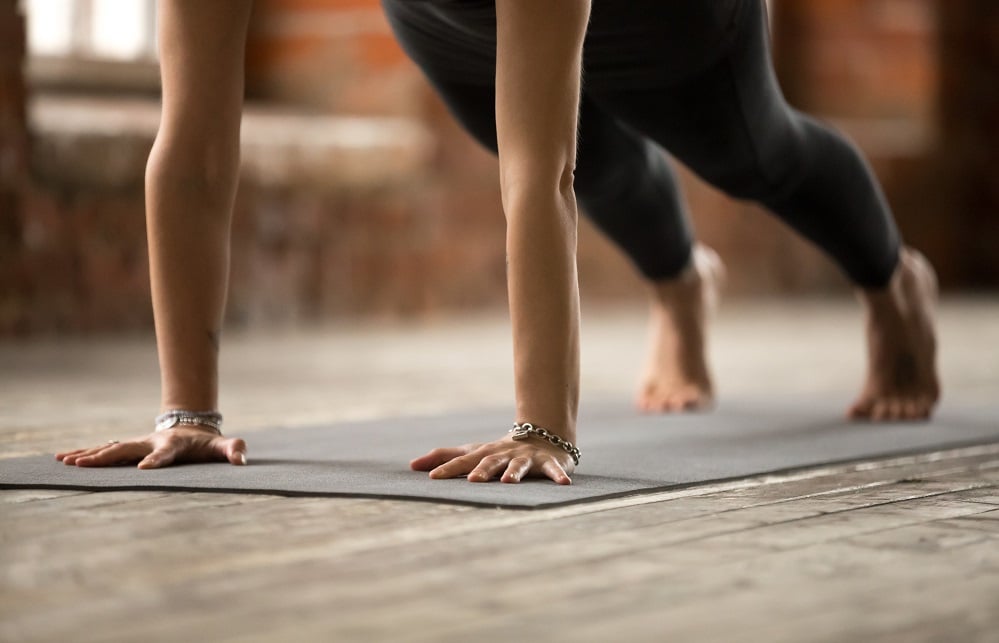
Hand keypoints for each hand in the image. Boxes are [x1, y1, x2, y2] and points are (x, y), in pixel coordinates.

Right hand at [55, 426, 246, 468]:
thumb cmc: (207, 443)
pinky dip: (85, 454)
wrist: (191, 427)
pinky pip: (104, 450)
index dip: (156, 461)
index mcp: (173, 445)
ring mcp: (137, 444)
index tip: (144, 470)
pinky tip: (64, 459)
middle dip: (105, 457)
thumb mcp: (222, 446)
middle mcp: (150, 442)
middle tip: (84, 464)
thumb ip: (232, 450)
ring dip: (89, 455)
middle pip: (125, 449)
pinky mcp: (128, 448)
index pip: (164, 454)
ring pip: (110, 448)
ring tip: (66, 461)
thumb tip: (242, 460)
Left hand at [411, 435, 574, 484]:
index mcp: (485, 454)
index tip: (432, 478)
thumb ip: (445, 457)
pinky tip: (564, 485)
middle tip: (472, 481)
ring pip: (519, 466)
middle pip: (490, 462)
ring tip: (508, 482)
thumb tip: (412, 465)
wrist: (542, 435)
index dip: (449, 468)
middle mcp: (504, 455)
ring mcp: (526, 458)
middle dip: (482, 471)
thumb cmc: (499, 451)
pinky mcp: (549, 463)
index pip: (463, 461)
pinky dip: (558, 476)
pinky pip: (554, 471)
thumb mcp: (473, 453)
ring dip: (514, 473)